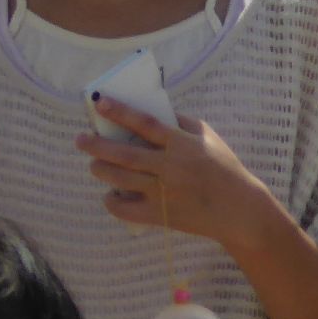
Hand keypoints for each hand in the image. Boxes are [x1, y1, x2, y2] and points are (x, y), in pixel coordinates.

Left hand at [80, 102, 274, 243]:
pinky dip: (112, 202)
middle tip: (80, 139)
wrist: (236, 207)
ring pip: (121, 179)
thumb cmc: (224, 167)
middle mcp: (169, 167)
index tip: (99, 103)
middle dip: (98, 145)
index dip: (120, 112)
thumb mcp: (208, 137)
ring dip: (101, 169)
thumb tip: (154, 112)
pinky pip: (126, 210)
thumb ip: (182, 123)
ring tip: (93, 164)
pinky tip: (109, 195)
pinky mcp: (159, 215)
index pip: (145, 124)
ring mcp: (162, 193)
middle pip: (125, 153)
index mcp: (181, 144)